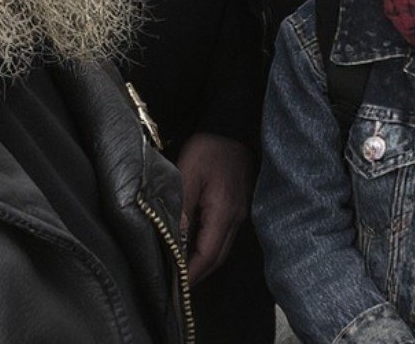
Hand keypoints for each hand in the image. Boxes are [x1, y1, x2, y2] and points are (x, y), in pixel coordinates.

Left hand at [176, 133, 253, 283]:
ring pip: (222, 248)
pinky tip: (194, 247)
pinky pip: (224, 235)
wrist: (230, 126)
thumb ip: (181, 210)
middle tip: (175, 287)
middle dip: (197, 274)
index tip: (175, 289)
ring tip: (182, 271)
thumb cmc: (207, 149)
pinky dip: (209, 247)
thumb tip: (174, 242)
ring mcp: (241, 212)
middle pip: (217, 257)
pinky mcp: (239, 206)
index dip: (191, 274)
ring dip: (203, 262)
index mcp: (224, 211)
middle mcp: (237, 217)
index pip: (208, 254)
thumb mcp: (187, 175)